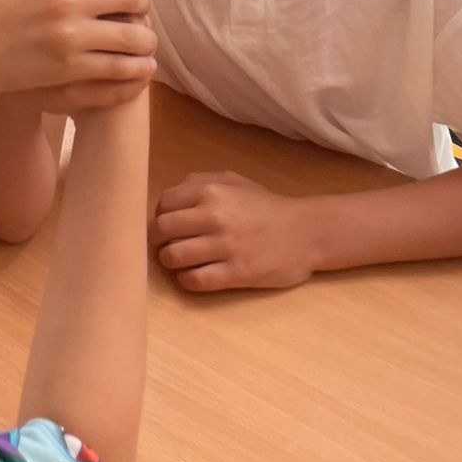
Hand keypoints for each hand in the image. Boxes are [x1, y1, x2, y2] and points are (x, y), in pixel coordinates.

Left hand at [150, 171, 320, 291]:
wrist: (304, 232)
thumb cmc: (265, 206)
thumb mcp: (233, 181)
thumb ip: (199, 182)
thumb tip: (169, 196)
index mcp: (210, 191)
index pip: (163, 204)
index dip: (159, 215)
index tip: (166, 224)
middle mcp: (213, 216)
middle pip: (161, 229)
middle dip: (157, 239)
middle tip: (165, 245)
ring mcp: (224, 246)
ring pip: (173, 256)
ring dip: (169, 261)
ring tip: (179, 262)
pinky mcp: (235, 273)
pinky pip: (194, 280)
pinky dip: (186, 280)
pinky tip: (192, 276)